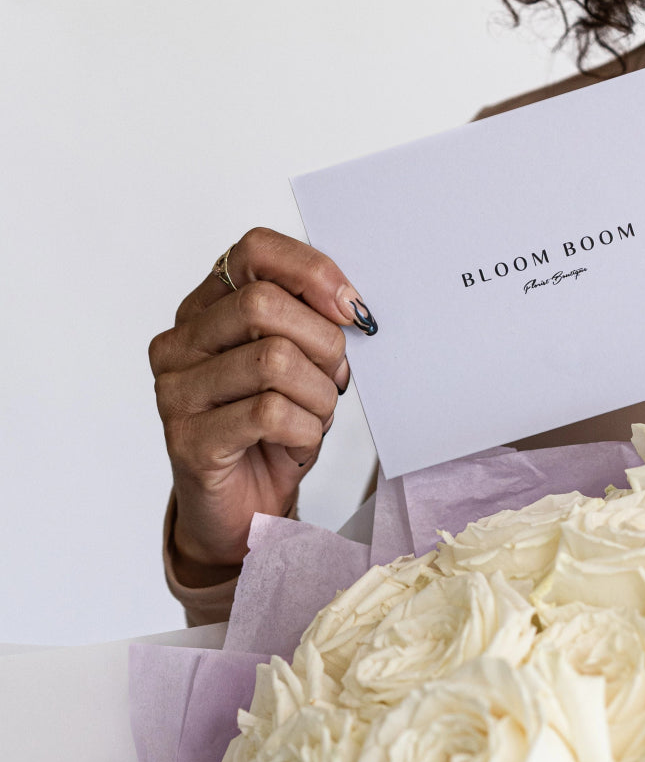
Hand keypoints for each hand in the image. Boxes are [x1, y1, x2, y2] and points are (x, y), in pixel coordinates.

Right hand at [149, 228, 376, 582]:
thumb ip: (310, 322)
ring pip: (274, 361)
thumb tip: (350, 305)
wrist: (242, 511)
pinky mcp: (189, 440)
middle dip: (324, 342)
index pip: (255, 250)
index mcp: (205, 309)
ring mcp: (176, 392)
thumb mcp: (298, 364)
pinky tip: (299, 441)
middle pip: (266, 305)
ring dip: (319, 393)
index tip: (351, 309)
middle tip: (336, 375)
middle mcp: (180, 343)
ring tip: (316, 413)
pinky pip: (270, 413)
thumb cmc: (273, 430)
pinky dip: (307, 429)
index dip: (312, 271)